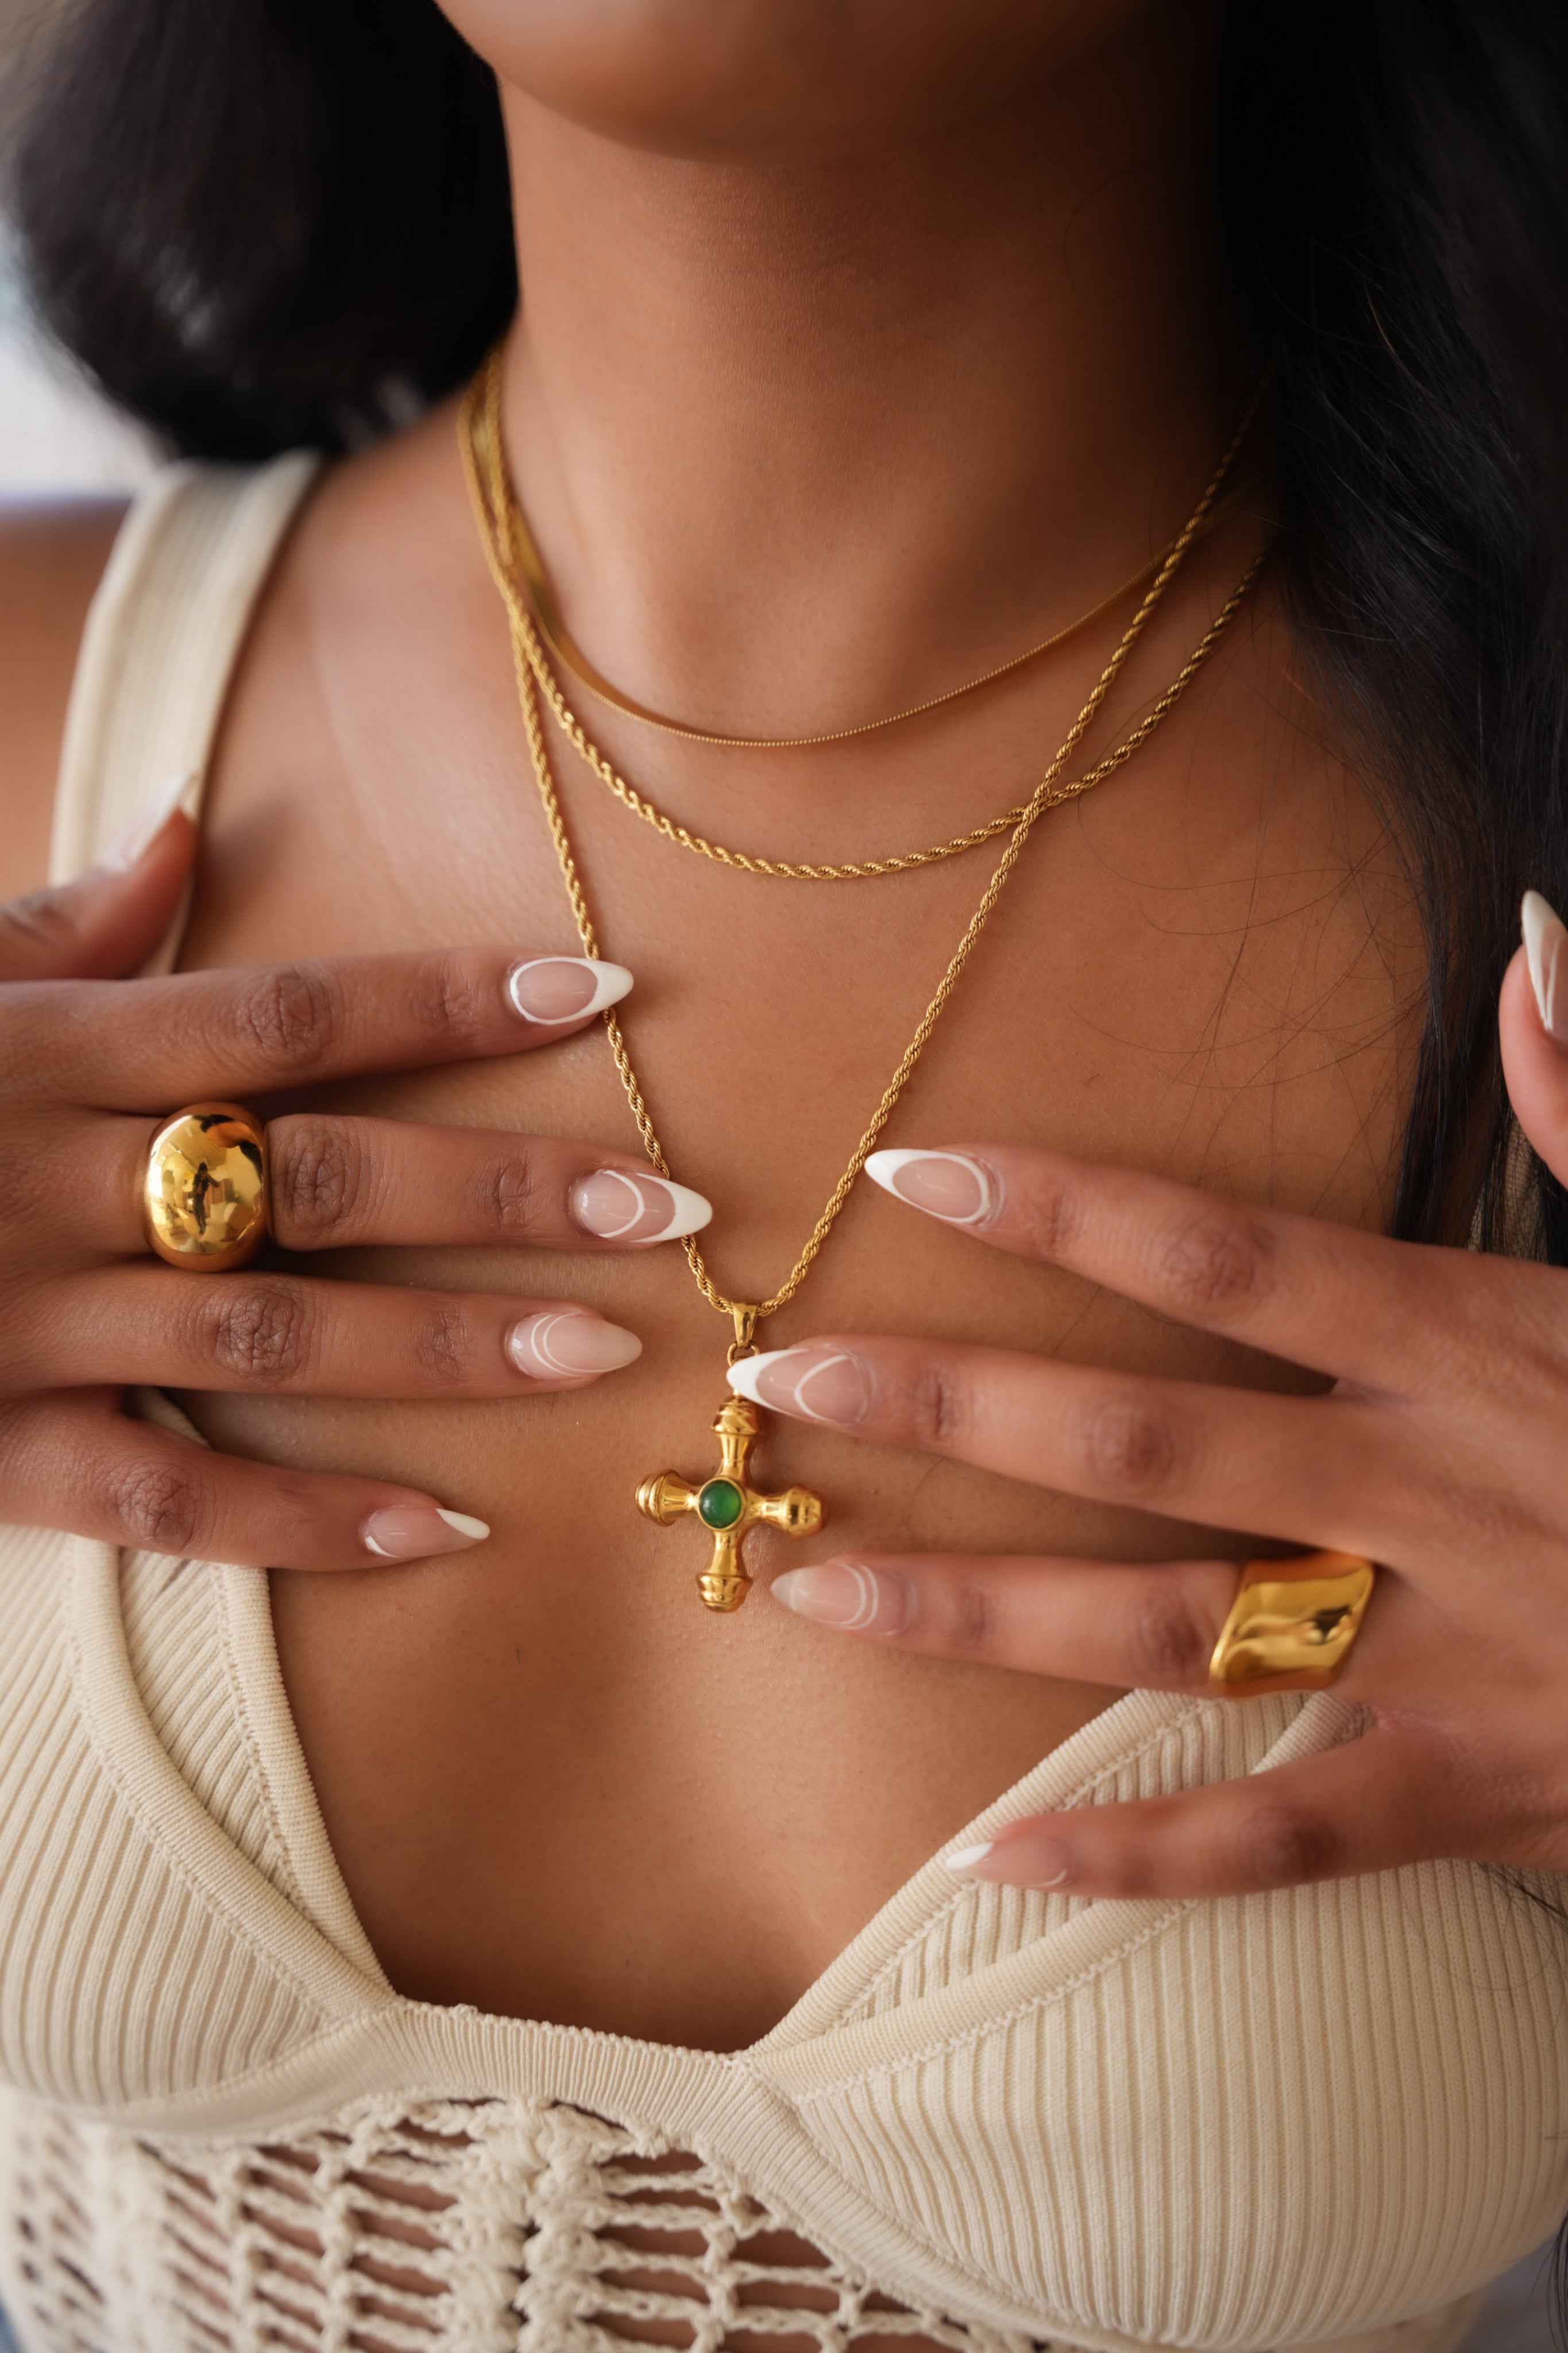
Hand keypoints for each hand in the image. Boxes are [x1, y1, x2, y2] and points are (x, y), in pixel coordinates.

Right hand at [0, 791, 708, 1569]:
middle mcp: (55, 1181)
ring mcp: (23, 1323)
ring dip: (446, 1349)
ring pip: (273, 1333)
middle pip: (317, 1171)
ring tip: (602, 1355)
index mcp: (50, 1052)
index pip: (292, 1008)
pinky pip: (167, 1501)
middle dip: (500, 1186)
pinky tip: (447, 1530)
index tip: (602, 986)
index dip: (454, 995)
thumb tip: (183, 828)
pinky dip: (306, 1525)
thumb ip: (59, 930)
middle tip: (667, 1203)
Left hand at [728, 895, 1567, 1899]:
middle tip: (781, 1381)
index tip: (909, 1175)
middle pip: (1145, 1445)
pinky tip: (986, 1856)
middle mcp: (1434, 1498)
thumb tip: (1541, 945)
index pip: (1227, 1260)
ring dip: (976, 1616)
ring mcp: (1446, 1658)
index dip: (1061, 1212)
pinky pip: (1277, 1844)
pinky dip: (1136, 1860)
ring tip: (811, 1592)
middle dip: (949, 1407)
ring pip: (1167, 1640)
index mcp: (1479, 1347)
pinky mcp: (1473, 1796)